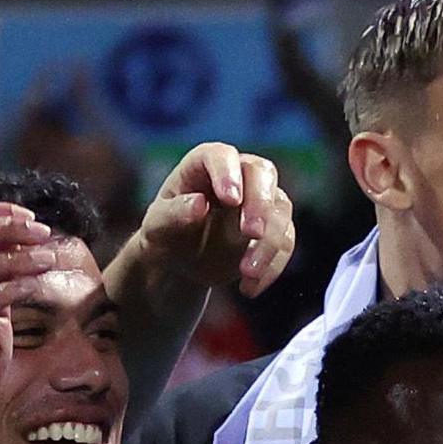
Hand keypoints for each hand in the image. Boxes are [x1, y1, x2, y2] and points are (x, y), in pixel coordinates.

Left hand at [129, 142, 293, 297]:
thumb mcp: (157, 228)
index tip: (230, 199)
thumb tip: (199, 203)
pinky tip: (249, 287)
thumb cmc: (166, 236)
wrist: (181, 264)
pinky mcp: (275, 228)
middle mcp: (238, 175)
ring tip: (247, 272)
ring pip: (280, 210)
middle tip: (251, 232)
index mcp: (204, 165)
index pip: (222, 156)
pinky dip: (272, 266)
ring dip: (268, 243)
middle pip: (262, 173)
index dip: (229, 173)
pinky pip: (285, 242)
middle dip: (260, 203)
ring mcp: (260, 201)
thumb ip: (173, 214)